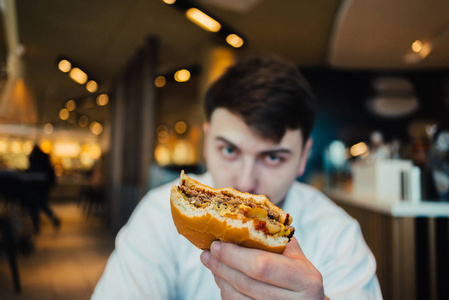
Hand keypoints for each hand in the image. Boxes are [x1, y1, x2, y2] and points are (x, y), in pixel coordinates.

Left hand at [200, 237, 328, 299]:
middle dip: (221, 265)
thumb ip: (274, 239)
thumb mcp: (296, 255)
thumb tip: (240, 218)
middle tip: (206, 253)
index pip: (261, 266)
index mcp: (305, 279)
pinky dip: (225, 291)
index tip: (217, 244)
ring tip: (210, 262)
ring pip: (238, 298)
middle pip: (246, 283)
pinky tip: (221, 277)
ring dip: (219, 278)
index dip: (233, 255)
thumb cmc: (300, 274)